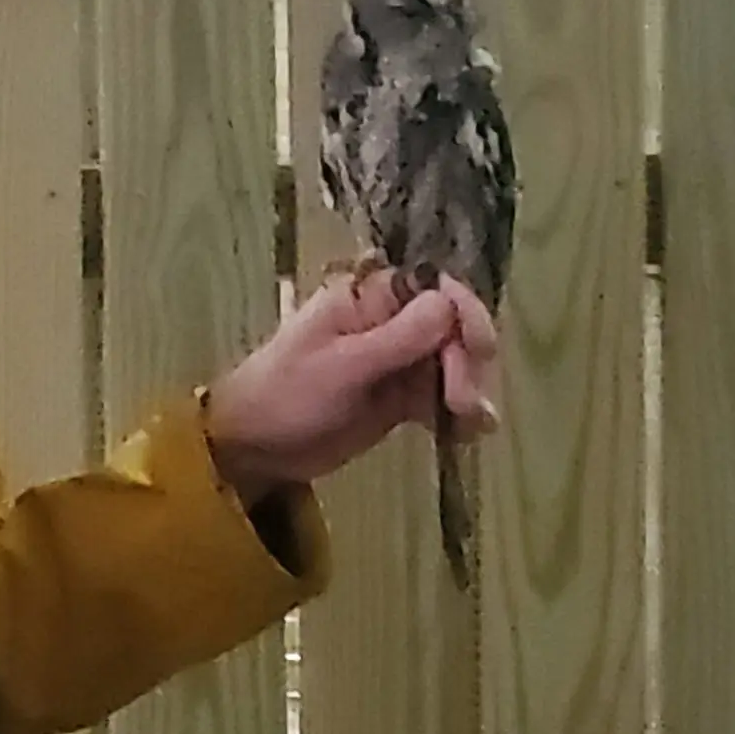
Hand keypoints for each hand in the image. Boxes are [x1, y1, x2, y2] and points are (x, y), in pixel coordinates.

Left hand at [201, 267, 498, 504]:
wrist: (256, 446)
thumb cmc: (287, 395)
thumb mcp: (342, 366)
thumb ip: (398, 337)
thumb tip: (448, 300)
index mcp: (366, 297)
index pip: (433, 287)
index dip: (464, 313)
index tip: (477, 349)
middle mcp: (387, 321)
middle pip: (451, 326)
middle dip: (465, 361)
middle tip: (461, 403)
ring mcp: (395, 360)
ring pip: (452, 363)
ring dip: (468, 390)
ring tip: (467, 424)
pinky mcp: (399, 397)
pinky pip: (439, 396)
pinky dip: (457, 413)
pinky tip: (464, 434)